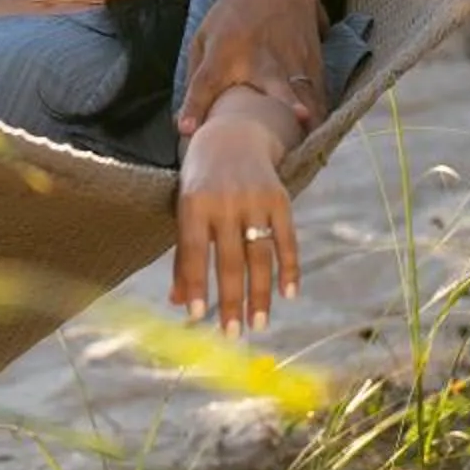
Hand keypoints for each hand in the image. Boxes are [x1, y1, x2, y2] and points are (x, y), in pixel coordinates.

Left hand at [172, 111, 295, 332]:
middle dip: (231, 300)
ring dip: (261, 294)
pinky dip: (290, 268)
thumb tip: (179, 304)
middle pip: (228, 260)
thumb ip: (183, 256)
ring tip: (258, 324)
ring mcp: (255, 199)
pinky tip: (289, 294)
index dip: (195, 284)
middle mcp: (224, 201)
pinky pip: (287, 240)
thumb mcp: (184, 210)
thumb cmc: (199, 183)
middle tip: (232, 333)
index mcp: (192, 203)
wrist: (232, 135)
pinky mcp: (281, 198)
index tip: (198, 318)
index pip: (192, 251)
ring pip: (259, 256)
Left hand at [178, 0, 327, 135]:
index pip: (206, 81)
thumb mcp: (204, 37)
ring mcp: (292, 61)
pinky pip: (319, 94)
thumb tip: (184, 124)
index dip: (195, 105)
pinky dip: (320, 114)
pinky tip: (318, 135)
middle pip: (275, 84)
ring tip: (308, 144)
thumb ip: (195, 79)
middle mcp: (261, 59)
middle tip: (297, 120)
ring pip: (306, 94)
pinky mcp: (314, 63)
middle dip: (286, 103)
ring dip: (309, 119)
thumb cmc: (231, 16)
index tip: (187, 130)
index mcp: (225, 52)